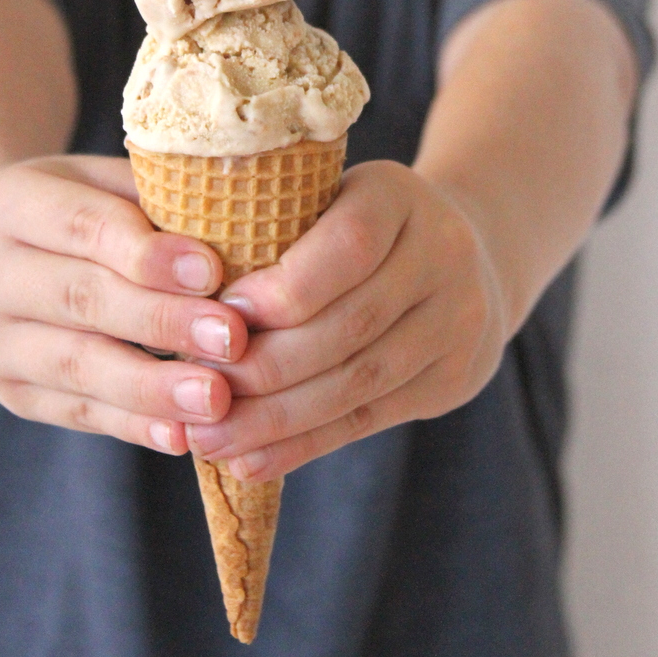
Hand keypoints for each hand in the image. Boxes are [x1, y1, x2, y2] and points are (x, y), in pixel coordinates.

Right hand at [0, 154, 249, 453]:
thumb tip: (240, 228)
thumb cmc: (74, 206)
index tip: (213, 273)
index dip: (149, 253)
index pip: (84, 227)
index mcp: (6, 202)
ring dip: (152, 387)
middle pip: (81, 299)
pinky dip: (132, 424)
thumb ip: (154, 200)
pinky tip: (180, 433)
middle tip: (231, 339)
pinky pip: (76, 411)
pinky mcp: (8, 391)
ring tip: (215, 398)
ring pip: (77, 366)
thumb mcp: (100, 181)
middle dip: (162, 322)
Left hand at [185, 161, 508, 479]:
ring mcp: (457, 320)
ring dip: (276, 419)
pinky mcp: (453, 378)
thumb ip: (274, 224)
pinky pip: (370, 419)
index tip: (222, 314)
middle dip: (266, 365)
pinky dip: (304, 444)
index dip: (283, 288)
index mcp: (397, 196)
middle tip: (198, 387)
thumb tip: (186, 294)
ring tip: (210, 438)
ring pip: (359, 381)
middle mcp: (440, 255)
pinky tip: (251, 461)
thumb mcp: (328, 195)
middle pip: (350, 324)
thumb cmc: (360, 221)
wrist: (471, 251)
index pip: (348, 246)